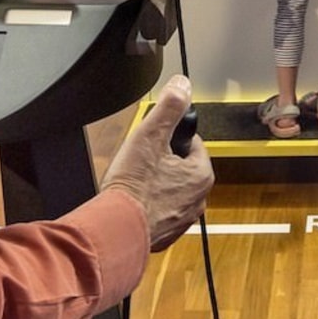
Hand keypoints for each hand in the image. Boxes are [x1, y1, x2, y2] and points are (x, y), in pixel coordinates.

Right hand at [102, 77, 211, 252]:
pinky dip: (149, 205)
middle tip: (139, 163)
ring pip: (171, 189)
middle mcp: (199, 199)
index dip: (168, 138)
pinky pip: (161, 211)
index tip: (152, 143)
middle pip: (181, 167)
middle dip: (162, 162)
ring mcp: (183, 219)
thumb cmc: (133, 186)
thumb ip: (170, 108)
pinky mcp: (167, 234)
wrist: (116, 230)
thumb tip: (183, 85)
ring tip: (134, 182)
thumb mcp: (150, 135)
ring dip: (156, 184)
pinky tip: (133, 202)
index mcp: (201, 174)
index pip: (191, 142)